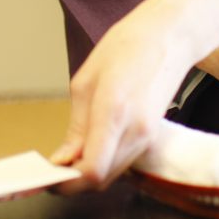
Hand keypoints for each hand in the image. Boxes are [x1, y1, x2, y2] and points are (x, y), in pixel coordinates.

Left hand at [49, 3, 193, 188]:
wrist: (169, 36)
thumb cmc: (126, 47)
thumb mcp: (85, 81)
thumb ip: (76, 127)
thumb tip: (63, 159)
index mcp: (113, 110)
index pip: (92, 170)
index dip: (67, 182)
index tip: (49, 176)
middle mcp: (135, 129)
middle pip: (101, 179)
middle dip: (74, 181)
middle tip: (54, 168)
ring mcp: (148, 134)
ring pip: (113, 174)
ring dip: (89, 172)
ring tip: (70, 156)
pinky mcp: (152, 134)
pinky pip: (124, 161)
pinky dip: (105, 162)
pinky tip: (92, 146)